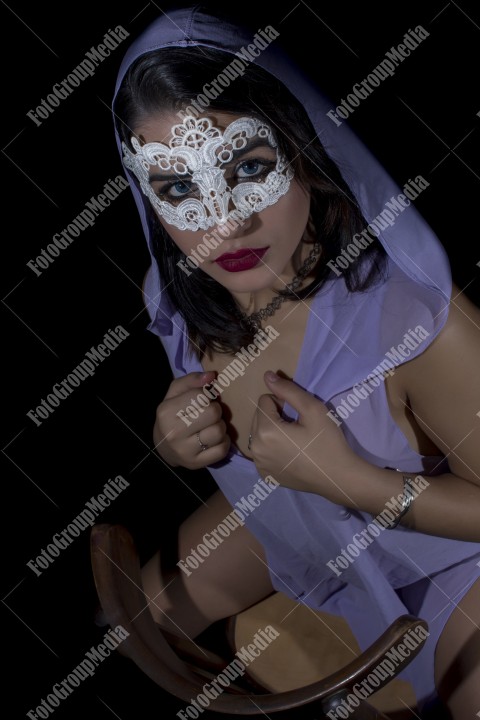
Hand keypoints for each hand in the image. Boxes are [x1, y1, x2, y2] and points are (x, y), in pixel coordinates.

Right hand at [153, 371, 230, 467]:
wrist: (164, 446)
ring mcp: (185, 450)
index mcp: (167, 411)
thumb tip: (212, 376)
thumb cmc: (172, 414)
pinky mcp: (196, 464)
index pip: (202, 396)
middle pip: (213, 413)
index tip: (202, 400)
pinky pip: (223, 449)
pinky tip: (214, 439)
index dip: (207, 395)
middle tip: (208, 413)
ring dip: (220, 426)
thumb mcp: (175, 392)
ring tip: (211, 425)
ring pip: (219, 431)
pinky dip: (224, 442)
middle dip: (215, 410)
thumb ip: (192, 380)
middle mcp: (174, 432)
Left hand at [249, 371, 358, 496]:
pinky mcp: (265, 475)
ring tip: (294, 441)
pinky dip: (271, 449)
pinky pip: (261, 452)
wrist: (339, 477)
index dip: (283, 404)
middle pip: (259, 417)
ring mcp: (259, 464)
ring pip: (258, 434)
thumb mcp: (312, 409)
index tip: (299, 416)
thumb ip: (288, 390)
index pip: (264, 401)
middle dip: (275, 417)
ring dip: (272, 432)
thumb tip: (267, 375)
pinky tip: (290, 455)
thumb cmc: (328, 441)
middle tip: (298, 428)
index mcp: (265, 431)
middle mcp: (255, 449)